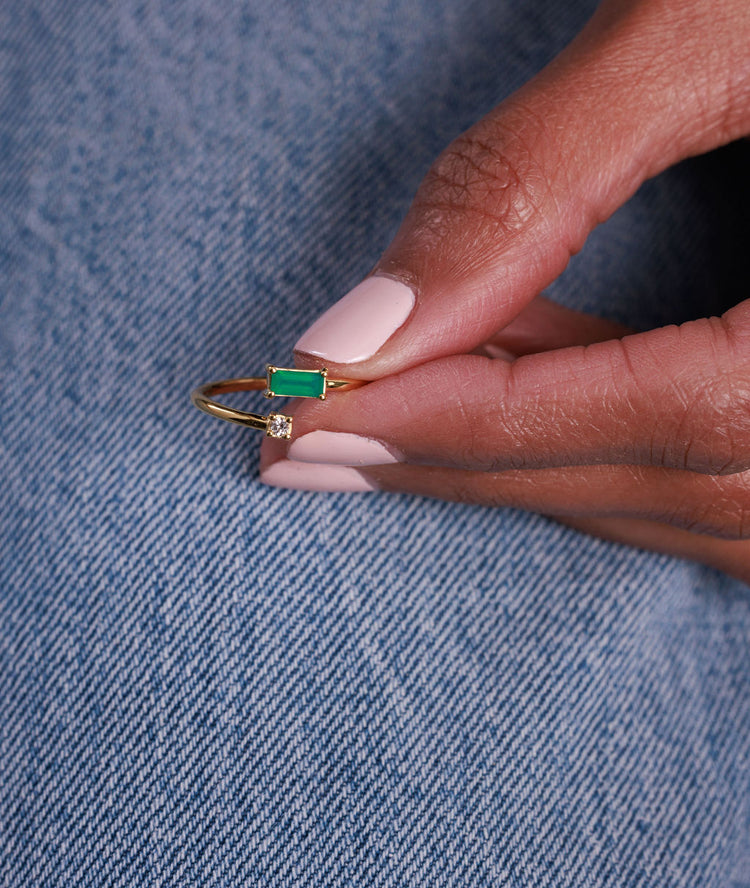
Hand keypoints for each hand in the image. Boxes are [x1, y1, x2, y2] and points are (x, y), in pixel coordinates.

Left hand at [260, 0, 749, 583]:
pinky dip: (600, 449)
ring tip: (388, 416)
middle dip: (471, 458)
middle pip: (669, 476)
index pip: (677, 412)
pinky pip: (716, 478)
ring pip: (688, 499)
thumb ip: (537, 178)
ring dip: (526, 461)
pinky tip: (518, 395)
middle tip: (311, 445)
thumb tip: (362, 331)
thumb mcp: (712, 24)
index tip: (328, 408)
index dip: (483, 419)